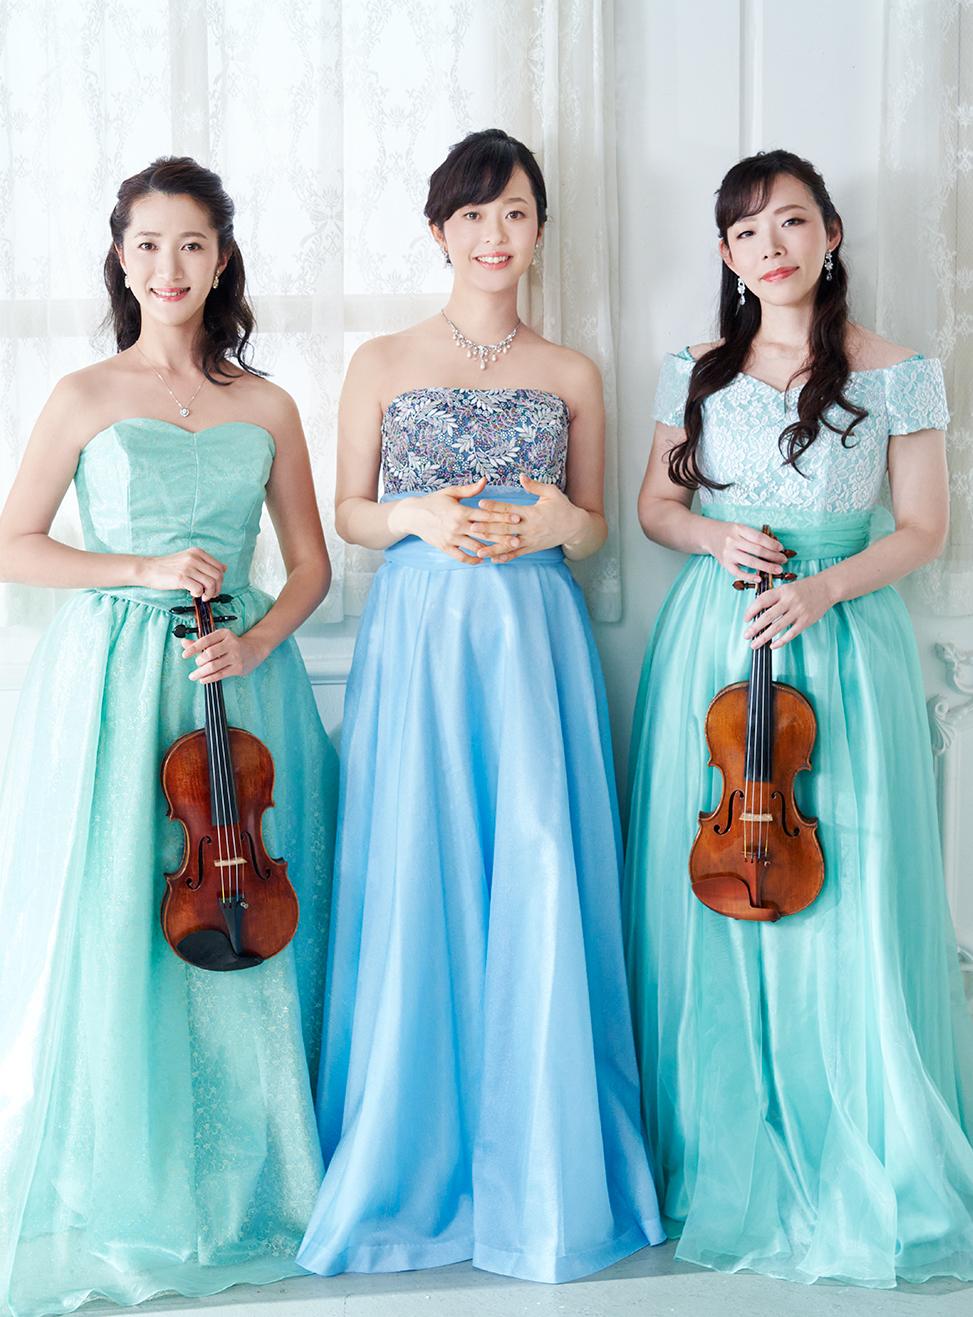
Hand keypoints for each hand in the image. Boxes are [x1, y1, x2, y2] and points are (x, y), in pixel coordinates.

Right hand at [136, 548, 226, 598]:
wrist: (148, 569)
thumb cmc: (168, 567)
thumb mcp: (188, 559)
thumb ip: (204, 563)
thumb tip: (224, 569)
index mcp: (198, 552)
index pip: (219, 567)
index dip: (220, 580)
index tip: (214, 587)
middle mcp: (194, 558)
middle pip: (218, 576)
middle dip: (217, 589)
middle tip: (209, 595)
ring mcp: (188, 567)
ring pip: (211, 583)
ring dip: (209, 593)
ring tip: (202, 596)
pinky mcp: (181, 577)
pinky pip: (199, 589)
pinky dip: (198, 594)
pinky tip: (193, 593)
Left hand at [181, 628, 265, 683]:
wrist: (254, 650)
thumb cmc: (232, 644)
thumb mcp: (218, 639)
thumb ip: (200, 642)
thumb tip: (183, 643)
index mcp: (224, 634)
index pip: (206, 640)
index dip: (193, 648)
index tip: (184, 655)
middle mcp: (231, 644)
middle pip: (209, 654)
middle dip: (199, 661)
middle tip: (196, 664)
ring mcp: (235, 657)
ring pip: (214, 666)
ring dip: (201, 672)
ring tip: (193, 676)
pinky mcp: (238, 668)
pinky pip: (220, 675)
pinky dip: (209, 678)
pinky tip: (202, 679)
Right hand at [391, 477, 523, 563]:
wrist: (412, 515)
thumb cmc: (433, 501)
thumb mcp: (451, 492)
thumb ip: (470, 489)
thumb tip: (485, 481)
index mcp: (461, 511)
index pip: (487, 515)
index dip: (503, 517)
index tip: (517, 519)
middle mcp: (458, 526)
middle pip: (485, 533)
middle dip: (502, 537)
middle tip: (517, 540)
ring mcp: (451, 538)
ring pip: (476, 547)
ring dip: (490, 550)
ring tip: (504, 553)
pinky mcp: (445, 547)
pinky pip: (461, 556)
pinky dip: (473, 559)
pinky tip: (482, 559)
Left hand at [470, 474, 583, 562]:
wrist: (575, 528)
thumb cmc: (562, 507)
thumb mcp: (551, 493)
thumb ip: (535, 486)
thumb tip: (521, 476)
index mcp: (531, 513)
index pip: (510, 509)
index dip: (495, 506)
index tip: (481, 503)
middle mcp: (529, 528)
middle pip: (505, 528)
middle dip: (488, 528)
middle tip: (472, 527)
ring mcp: (530, 540)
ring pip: (508, 544)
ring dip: (493, 548)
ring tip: (478, 551)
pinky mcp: (532, 548)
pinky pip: (516, 554)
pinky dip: (505, 557)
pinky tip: (493, 560)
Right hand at [710, 522, 786, 582]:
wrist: (709, 535)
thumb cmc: (730, 532)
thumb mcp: (740, 528)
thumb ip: (754, 536)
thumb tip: (775, 547)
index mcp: (739, 529)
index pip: (759, 538)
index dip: (772, 544)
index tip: (781, 549)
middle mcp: (733, 541)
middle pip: (757, 550)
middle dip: (773, 556)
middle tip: (783, 560)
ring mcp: (728, 553)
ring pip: (750, 562)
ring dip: (766, 567)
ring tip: (777, 570)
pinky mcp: (725, 564)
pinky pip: (738, 572)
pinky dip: (749, 576)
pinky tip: (759, 578)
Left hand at [744, 573, 834, 648]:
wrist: (826, 587)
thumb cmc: (804, 588)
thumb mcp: (787, 587)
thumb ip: (774, 598)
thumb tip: (757, 612)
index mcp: (782, 591)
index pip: (762, 600)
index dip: (751, 610)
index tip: (745, 619)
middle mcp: (789, 601)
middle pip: (768, 616)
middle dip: (755, 627)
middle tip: (746, 636)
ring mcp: (798, 611)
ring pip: (777, 627)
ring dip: (764, 637)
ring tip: (755, 644)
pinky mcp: (806, 621)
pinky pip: (791, 633)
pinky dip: (781, 641)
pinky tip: (772, 646)